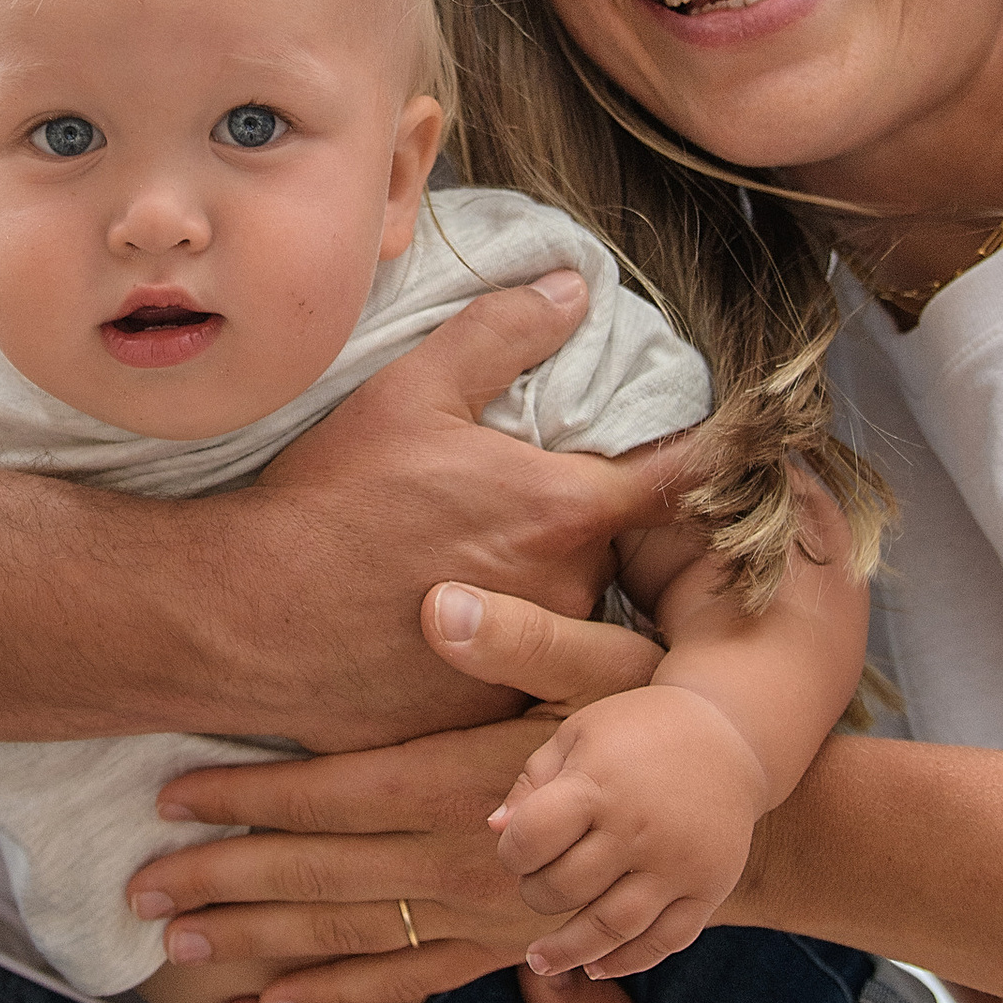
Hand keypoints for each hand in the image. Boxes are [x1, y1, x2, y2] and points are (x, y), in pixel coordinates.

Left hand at [129, 581, 661, 1002]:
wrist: (739, 820)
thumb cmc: (659, 719)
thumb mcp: (604, 663)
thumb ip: (519, 637)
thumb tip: (438, 601)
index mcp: (474, 783)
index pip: (339, 791)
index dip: (252, 795)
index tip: (171, 798)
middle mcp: (469, 860)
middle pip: (322, 875)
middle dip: (224, 884)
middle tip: (139, 892)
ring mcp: (484, 918)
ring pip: (353, 939)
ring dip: (262, 947)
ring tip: (181, 953)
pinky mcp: (502, 951)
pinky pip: (405, 985)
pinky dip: (336, 1002)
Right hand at [207, 277, 700, 741]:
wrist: (248, 616)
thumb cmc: (329, 497)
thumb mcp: (410, 389)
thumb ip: (503, 330)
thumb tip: (575, 288)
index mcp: (564, 509)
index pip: (686, 478)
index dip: (726, 459)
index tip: (753, 448)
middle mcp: (569, 592)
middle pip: (615, 550)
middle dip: (583, 526)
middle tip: (515, 505)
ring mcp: (535, 662)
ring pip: (571, 613)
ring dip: (545, 589)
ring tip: (465, 564)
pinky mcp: (492, 714)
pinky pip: (525, 673)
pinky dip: (503, 646)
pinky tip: (435, 622)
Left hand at [489, 685, 764, 980]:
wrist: (730, 733)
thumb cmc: (637, 731)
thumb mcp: (578, 735)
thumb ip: (533, 781)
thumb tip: (495, 830)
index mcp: (600, 782)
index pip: (533, 836)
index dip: (512, 852)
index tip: (517, 850)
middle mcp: (641, 826)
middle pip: (568, 887)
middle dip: (538, 895)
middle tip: (537, 888)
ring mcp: (679, 862)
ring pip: (614, 927)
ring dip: (570, 951)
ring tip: (539, 961)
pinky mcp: (710, 887)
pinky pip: (666, 940)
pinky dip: (628, 961)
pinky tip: (596, 965)